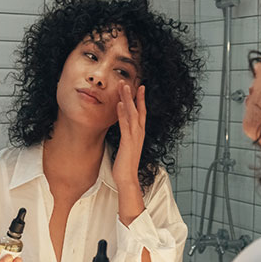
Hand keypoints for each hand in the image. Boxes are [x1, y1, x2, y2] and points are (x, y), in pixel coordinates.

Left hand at [113, 84, 146, 216]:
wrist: (128, 179)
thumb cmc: (125, 165)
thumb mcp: (126, 147)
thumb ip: (126, 136)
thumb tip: (123, 127)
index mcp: (139, 134)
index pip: (142, 113)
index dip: (140, 100)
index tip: (139, 88)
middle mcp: (139, 133)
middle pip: (139, 110)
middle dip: (134, 95)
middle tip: (131, 82)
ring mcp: (134, 137)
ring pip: (133, 114)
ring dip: (128, 100)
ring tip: (124, 87)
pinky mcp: (128, 142)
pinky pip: (125, 125)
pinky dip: (122, 114)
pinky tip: (118, 104)